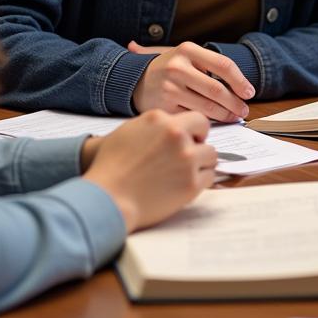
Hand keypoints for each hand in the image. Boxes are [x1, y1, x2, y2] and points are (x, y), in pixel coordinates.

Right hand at [84, 110, 216, 230]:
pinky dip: (200, 181)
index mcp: (160, 120)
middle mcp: (176, 135)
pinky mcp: (191, 183)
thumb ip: (153, 126)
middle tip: (188, 155)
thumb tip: (169, 127)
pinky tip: (184, 185)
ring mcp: (186, 159)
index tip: (188, 138)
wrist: (107, 199)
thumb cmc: (110, 168)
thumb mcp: (127, 132)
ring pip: (211, 155)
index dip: (192, 129)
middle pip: (204, 131)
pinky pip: (209, 177)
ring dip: (201, 162)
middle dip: (198, 142)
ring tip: (184, 172)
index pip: (193, 117)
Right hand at [128, 40, 254, 121]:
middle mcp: (178, 67)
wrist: (133, 80)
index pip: (223, 65)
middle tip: (244, 110)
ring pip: (207, 106)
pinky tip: (213, 122)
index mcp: (188, 50)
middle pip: (217, 89)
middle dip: (235, 102)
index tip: (249, 92)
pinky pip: (193, 117)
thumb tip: (245, 88)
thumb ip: (213, 66)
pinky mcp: (164, 107)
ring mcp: (170, 88)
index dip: (240, 81)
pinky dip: (206, 122)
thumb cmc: (169, 69)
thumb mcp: (188, 57)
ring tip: (233, 116)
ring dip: (225, 114)